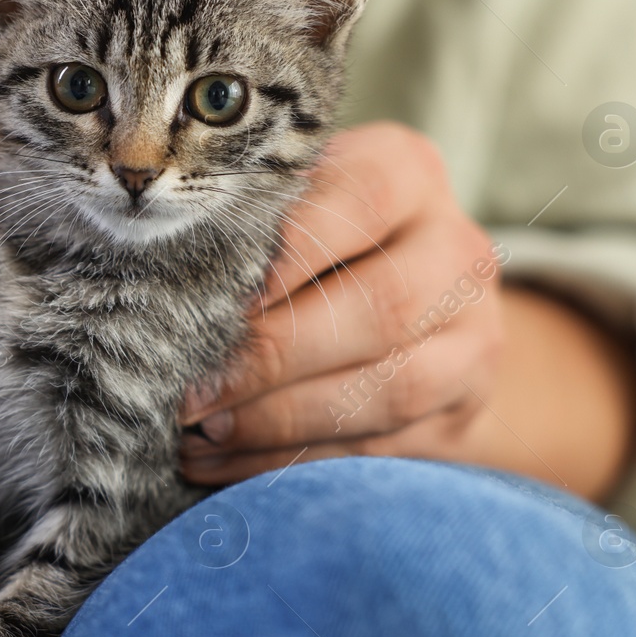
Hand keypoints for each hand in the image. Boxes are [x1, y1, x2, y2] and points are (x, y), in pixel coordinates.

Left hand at [179, 122, 505, 482]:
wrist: (410, 306)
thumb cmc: (306, 242)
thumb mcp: (285, 207)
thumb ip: (248, 226)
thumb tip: (161, 284)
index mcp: (407, 172)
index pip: (357, 201)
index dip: (286, 255)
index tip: (218, 304)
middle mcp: (456, 249)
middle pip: (382, 309)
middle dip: (274, 360)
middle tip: (193, 394)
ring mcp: (474, 336)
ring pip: (391, 390)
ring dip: (284, 422)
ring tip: (204, 435)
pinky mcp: (462, 412)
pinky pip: (382, 448)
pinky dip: (296, 461)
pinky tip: (227, 464)